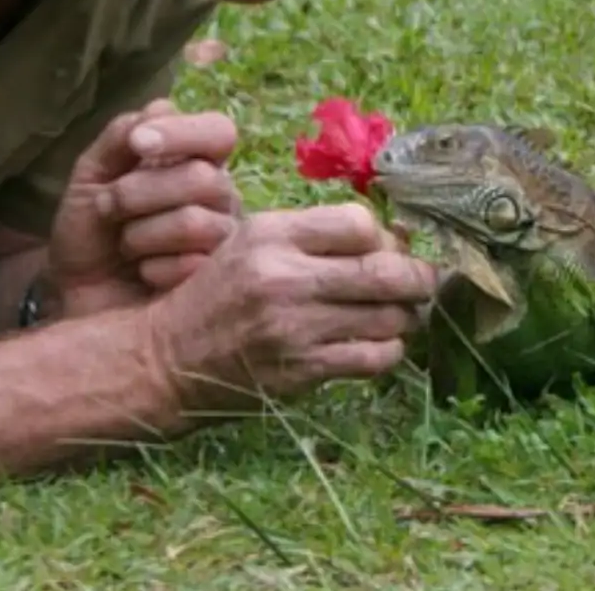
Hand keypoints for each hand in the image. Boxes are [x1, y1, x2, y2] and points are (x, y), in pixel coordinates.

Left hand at [49, 104, 242, 317]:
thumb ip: (120, 137)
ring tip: (124, 244)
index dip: (183, 133)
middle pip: (202, 177)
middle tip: (106, 206)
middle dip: (139, 191)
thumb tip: (160, 107)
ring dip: (140, 234)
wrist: (76, 295)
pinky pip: (191, 266)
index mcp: (196, 160)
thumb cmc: (91, 231)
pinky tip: (143, 274)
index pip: (218, 132)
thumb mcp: (91, 175)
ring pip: (194, 221)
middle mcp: (220, 195)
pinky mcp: (218, 284)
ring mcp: (224, 240)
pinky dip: (151, 269)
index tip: (137, 143)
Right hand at [144, 203, 437, 416]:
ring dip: (408, 315)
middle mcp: (286, 278)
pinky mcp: (301, 371)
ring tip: (402, 312)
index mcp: (273, 235)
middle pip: (386, 272)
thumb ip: (315, 233)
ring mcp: (295, 328)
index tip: (388, 247)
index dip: (385, 236)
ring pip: (389, 317)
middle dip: (419, 277)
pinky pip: (374, 358)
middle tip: (424, 280)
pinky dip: (390, 349)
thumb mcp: (254, 241)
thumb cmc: (219, 291)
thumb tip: (394, 237)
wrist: (169, 358)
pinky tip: (377, 342)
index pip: (359, 223)